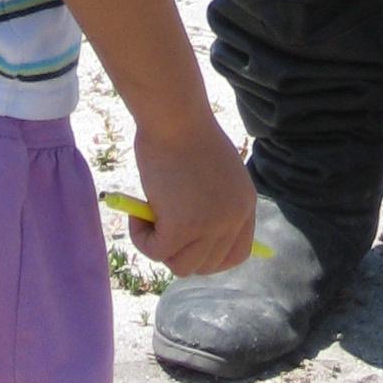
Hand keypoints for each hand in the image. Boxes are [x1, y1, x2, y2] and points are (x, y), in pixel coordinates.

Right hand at [131, 115, 257, 277]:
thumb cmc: (186, 133)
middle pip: (208, 266)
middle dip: (181, 253)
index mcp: (245, 204)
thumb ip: (211, 204)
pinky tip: (137, 213)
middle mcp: (233, 219)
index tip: (189, 249)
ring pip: (181, 266)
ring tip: (148, 216)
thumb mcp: (213, 174)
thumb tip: (192, 238)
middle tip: (161, 228)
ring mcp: (210, 226)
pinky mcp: (182, 228)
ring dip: (160, 247)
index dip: (211, 258)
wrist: (174, 116)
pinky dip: (141, 237)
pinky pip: (155, 253)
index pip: (238, 254)